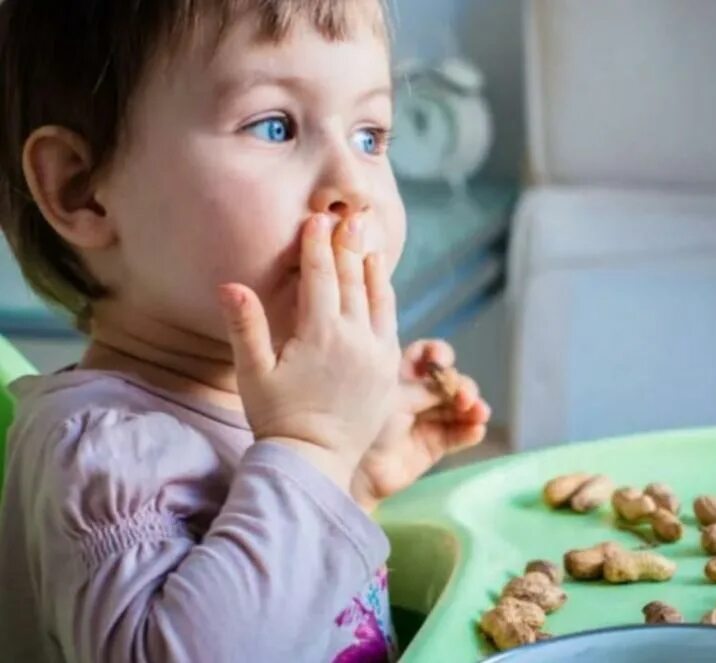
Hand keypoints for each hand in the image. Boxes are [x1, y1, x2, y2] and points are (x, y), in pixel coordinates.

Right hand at [219, 214, 400, 489]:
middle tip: (349, 216)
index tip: (316, 219)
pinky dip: (385, 298)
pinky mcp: (388, 370)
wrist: (315, 462)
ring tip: (368, 243)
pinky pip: (390, 323)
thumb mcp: (253, 373)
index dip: (318, 245)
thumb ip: (245, 326)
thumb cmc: (276, 419)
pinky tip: (381, 287)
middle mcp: (355, 338)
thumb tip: (230, 284)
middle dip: (348, 246)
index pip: (321, 277)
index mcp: (321, 334)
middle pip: (353, 280)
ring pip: (378, 298)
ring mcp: (377, 353)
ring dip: (372, 268)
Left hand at [350, 339, 490, 508]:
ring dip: (473, 407)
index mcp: (399, 375)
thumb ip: (417, 383)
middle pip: (450, 382)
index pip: (426, 355)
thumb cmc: (356, 421)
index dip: (439, 353)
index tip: (441, 360)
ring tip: (478, 413)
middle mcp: (415, 395)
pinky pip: (458, 436)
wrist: (346, 465)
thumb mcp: (386, 394)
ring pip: (459, 408)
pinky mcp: (432, 447)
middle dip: (461, 385)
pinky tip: (476, 429)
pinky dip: (470, 431)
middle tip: (463, 397)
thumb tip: (444, 369)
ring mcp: (426, 421)